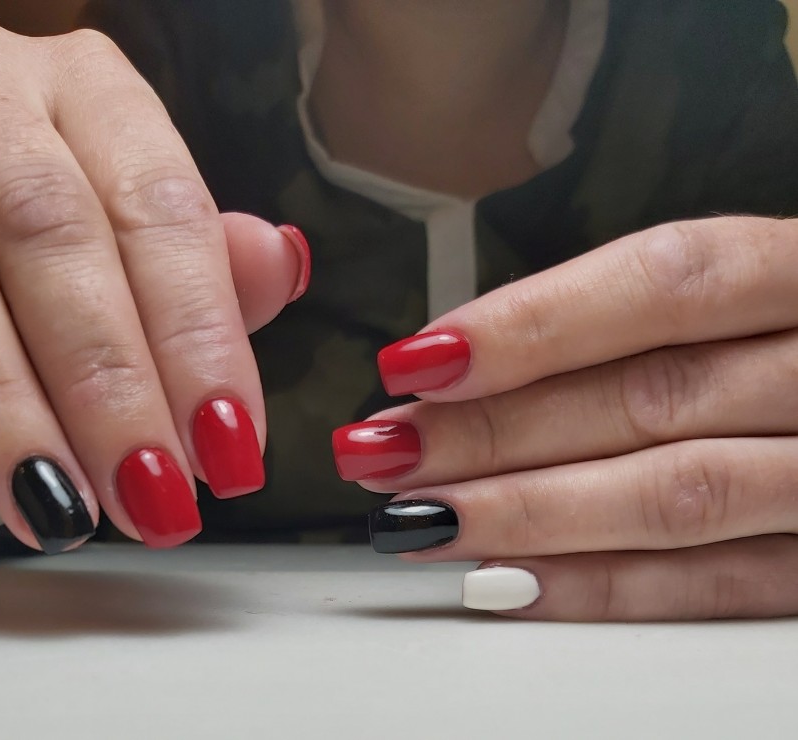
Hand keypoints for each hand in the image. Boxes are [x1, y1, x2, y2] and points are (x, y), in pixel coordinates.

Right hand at [0, 15, 309, 552]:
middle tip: (147, 494)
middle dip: (106, 384)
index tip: (228, 448)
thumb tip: (280, 267)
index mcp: (92, 88)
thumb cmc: (40, 201)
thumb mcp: (129, 212)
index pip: (161, 214)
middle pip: (52, 236)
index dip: (199, 339)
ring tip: (52, 497)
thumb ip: (203, 256)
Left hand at [334, 216, 797, 620]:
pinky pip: (719, 584)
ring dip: (528, 511)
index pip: (664, 282)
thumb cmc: (794, 334)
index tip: (418, 360)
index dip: (532, 324)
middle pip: (651, 396)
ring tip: (417, 517)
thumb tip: (465, 360)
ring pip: (678, 494)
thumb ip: (635, 318)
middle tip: (382, 448)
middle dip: (498, 428)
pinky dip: (606, 585)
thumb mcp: (751, 290)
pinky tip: (506, 580)